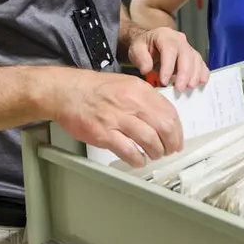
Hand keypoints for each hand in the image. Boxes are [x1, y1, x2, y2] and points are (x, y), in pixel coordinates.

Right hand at [53, 70, 183, 167]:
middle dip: (171, 144)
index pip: (169, 112)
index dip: (177, 130)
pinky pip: (129, 151)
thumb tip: (162, 117)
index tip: (176, 139)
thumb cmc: (95, 89)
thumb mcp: (126, 84)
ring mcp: (118, 119)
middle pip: (164, 127)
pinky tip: (138, 160)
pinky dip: (138, 159)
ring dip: (156, 152)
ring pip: (150, 141)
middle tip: (169, 151)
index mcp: (140, 90)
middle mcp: (132, 103)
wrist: (66, 91)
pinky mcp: (104, 134)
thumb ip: (145, 99)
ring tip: (153, 155)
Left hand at [128, 27, 209, 91]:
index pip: (169, 49)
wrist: (148, 43)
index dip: (168, 66)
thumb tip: (146, 69)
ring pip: (196, 58)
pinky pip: (201, 63)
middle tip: (179, 88)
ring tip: (189, 87)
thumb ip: (140, 58)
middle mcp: (178, 39)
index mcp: (164, 35)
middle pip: (186, 54)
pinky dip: (202, 73)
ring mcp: (187, 46)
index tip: (164, 81)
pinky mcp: (192, 55)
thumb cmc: (143, 46)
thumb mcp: (136, 49)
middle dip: (184, 73)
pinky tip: (201, 83)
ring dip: (195, 74)